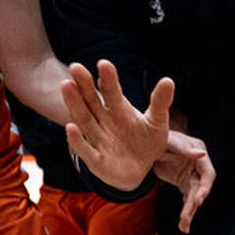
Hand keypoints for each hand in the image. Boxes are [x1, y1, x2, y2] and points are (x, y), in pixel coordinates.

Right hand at [61, 60, 170, 190]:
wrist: (140, 170)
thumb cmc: (146, 142)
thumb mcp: (157, 121)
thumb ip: (160, 102)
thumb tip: (168, 80)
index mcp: (118, 109)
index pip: (111, 91)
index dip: (108, 78)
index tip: (104, 64)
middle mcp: (103, 121)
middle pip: (91, 101)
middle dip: (83, 85)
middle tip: (75, 67)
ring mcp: (97, 139)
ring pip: (84, 119)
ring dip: (75, 104)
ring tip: (66, 86)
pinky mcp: (96, 160)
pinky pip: (85, 149)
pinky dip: (77, 140)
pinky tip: (70, 127)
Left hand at [155, 129, 213, 231]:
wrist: (145, 144)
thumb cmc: (159, 138)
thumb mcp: (169, 142)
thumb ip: (184, 148)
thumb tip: (202, 154)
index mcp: (199, 154)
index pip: (208, 173)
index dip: (205, 187)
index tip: (199, 200)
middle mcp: (198, 167)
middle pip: (201, 188)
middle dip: (195, 202)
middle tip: (187, 216)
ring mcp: (192, 176)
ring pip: (194, 197)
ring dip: (189, 212)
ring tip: (184, 227)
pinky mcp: (184, 184)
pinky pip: (186, 200)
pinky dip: (185, 212)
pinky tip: (184, 226)